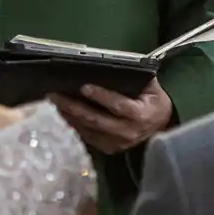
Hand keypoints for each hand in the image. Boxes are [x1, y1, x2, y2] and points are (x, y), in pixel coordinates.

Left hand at [50, 79, 173, 155]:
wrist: (160, 127)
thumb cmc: (154, 102)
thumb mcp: (152, 87)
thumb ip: (136, 77)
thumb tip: (113, 66)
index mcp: (141, 115)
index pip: (118, 106)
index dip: (101, 96)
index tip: (83, 87)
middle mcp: (128, 132)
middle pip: (96, 120)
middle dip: (74, 107)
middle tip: (54, 95)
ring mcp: (117, 143)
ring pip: (88, 130)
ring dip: (69, 116)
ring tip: (53, 103)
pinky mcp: (109, 148)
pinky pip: (87, 137)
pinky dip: (73, 125)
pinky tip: (61, 115)